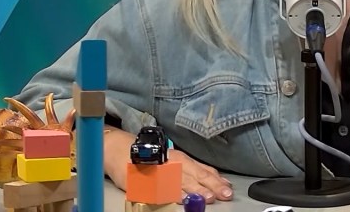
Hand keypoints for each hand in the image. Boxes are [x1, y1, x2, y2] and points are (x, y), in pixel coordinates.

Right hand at [102, 127, 232, 204]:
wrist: (122, 151)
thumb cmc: (150, 157)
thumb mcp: (175, 161)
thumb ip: (194, 170)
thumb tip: (215, 179)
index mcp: (182, 160)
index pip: (203, 171)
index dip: (217, 180)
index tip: (228, 188)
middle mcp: (174, 164)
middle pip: (196, 176)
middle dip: (211, 186)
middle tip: (223, 194)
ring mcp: (161, 173)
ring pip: (182, 182)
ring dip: (195, 190)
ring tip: (207, 197)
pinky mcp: (148, 180)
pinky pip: (162, 188)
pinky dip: (172, 193)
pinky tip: (180, 198)